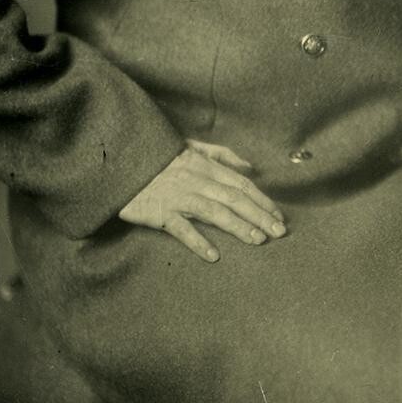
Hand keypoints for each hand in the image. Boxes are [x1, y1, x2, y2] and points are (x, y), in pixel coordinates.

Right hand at [119, 140, 287, 262]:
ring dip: (239, 227)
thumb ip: (222, 155)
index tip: (279, 216)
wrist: (122, 164)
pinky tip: (214, 255)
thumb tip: (250, 166)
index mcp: (206, 166)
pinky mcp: (160, 213)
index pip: (242, 184)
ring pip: (215, 213)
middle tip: (279, 232)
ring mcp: (179, 197)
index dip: (262, 200)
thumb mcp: (192, 146)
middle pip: (235, 199)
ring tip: (258, 241)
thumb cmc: (160, 157)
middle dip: (260, 216)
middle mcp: (197, 181)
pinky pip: (182, 229)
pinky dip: (198, 242)